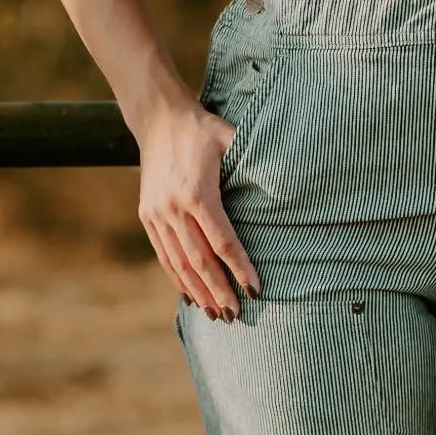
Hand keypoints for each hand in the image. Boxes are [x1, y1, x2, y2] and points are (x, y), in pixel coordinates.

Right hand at [136, 93, 260, 317]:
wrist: (158, 119)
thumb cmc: (203, 129)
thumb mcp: (231, 138)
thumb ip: (254, 160)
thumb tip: (287, 185)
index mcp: (197, 192)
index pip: (223, 241)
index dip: (240, 268)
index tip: (255, 290)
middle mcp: (174, 208)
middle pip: (200, 260)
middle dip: (219, 290)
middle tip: (236, 315)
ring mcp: (157, 214)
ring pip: (179, 263)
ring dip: (199, 291)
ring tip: (216, 314)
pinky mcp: (148, 216)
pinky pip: (164, 254)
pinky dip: (177, 278)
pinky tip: (191, 296)